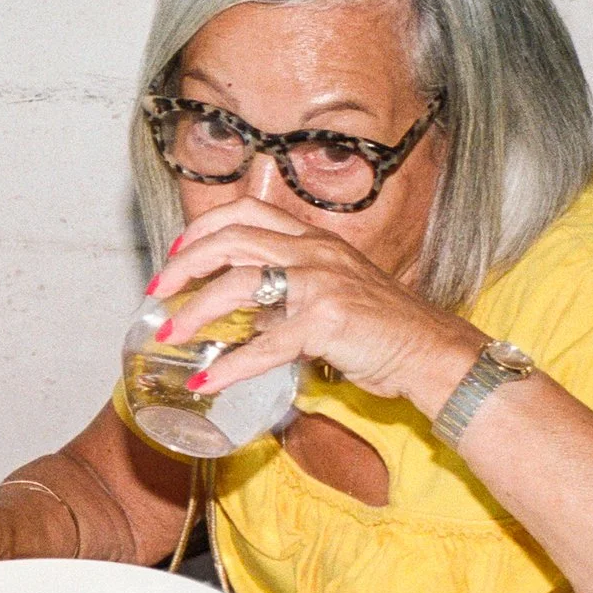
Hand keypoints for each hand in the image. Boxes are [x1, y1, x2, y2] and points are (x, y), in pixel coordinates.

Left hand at [151, 196, 483, 411]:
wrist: (433, 352)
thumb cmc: (384, 329)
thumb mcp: (333, 296)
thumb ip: (288, 299)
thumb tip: (246, 320)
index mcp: (315, 240)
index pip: (247, 212)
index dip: (204, 228)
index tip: (177, 252)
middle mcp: (315, 252)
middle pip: (232, 239)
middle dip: (185, 264)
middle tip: (159, 291)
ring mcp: (321, 284)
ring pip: (239, 284)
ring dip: (195, 312)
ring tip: (170, 334)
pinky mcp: (326, 322)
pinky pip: (263, 345)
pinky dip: (229, 365)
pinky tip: (207, 380)